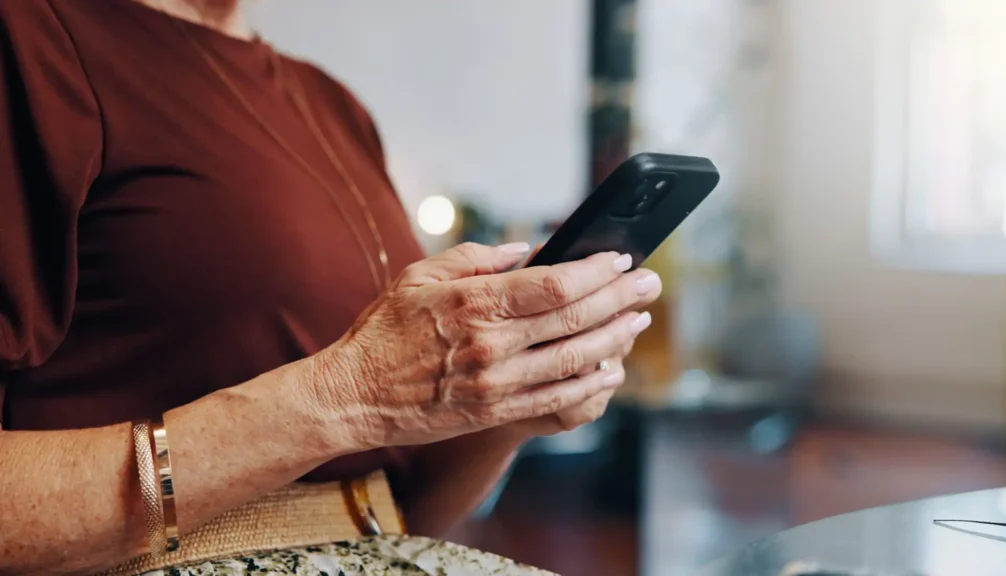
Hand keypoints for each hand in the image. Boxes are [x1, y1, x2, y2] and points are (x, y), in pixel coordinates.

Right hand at [308, 243, 658, 448]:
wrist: (354, 395)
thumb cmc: (383, 331)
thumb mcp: (419, 276)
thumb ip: (476, 258)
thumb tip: (530, 250)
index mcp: (473, 303)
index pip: (554, 284)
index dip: (596, 271)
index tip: (620, 258)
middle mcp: (491, 345)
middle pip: (575, 319)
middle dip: (621, 299)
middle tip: (650, 285)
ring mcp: (497, 383)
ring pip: (576, 360)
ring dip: (616, 339)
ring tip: (639, 321)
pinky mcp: (496, 412)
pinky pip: (558, 400)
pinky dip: (591, 384)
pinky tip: (610, 369)